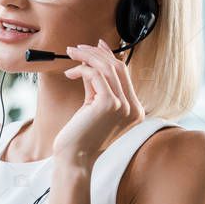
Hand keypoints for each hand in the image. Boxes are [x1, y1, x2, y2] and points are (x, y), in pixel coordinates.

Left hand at [56, 38, 144, 167]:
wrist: (75, 158)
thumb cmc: (80, 135)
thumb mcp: (93, 107)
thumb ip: (97, 87)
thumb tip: (91, 63)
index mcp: (134, 110)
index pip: (125, 74)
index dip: (110, 56)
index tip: (96, 45)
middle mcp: (133, 108)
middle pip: (118, 67)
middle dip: (96, 53)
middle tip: (77, 47)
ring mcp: (123, 106)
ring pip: (107, 68)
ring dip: (87, 56)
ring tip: (71, 53)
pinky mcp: (109, 104)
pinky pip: (95, 75)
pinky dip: (81, 69)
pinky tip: (69, 73)